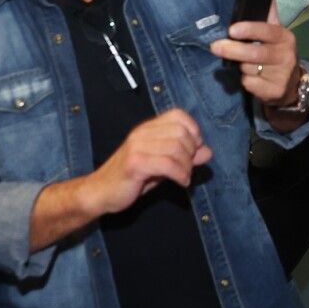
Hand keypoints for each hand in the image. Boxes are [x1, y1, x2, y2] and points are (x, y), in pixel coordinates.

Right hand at [81, 109, 210, 217]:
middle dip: (191, 153)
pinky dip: (180, 175)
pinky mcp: (134, 163)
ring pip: (176, 149)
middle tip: (187, 167)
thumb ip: (185, 156)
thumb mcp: (163, 164)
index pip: (179, 115)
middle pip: (181, 133)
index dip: (193, 130)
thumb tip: (208, 151)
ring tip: (183, 177)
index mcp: (148, 128)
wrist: (100, 192)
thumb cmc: (132, 177)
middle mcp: (142, 133)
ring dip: (187, 167)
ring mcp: (137, 146)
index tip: (194, 149)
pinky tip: (181, 182)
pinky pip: (168, 164)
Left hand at [210, 0, 301, 108]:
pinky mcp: (275, 91)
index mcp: (285, 37)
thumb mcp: (275, 34)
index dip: (249, 30)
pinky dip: (245, 81)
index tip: (231, 30)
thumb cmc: (276, 53)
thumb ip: (268, 15)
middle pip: (255, 53)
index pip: (267, 31)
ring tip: (240, 64)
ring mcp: (282, 75)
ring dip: (239, 67)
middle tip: (215, 47)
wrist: (290, 83)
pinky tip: (248, 78)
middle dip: (233, 50)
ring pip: (249, 69)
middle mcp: (286, 55)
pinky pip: (250, 84)